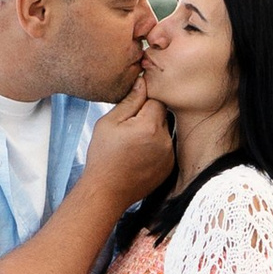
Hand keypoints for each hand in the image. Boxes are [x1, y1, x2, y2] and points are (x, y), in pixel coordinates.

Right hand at [83, 75, 173, 207]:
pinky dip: (155, 148)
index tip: (130, 111)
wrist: (107, 191)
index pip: (156, 99)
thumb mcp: (109, 123)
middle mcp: (164, 140)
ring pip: (163, 131)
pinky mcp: (169, 167)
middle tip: (128, 130)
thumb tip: (142, 81)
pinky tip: (138, 156)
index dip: (142, 101)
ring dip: (152, 132)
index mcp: (150, 126)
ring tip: (132, 145)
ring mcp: (169, 155)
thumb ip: (129, 101)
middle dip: (147, 117)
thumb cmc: (103, 156)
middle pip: (162, 115)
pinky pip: (165, 147)